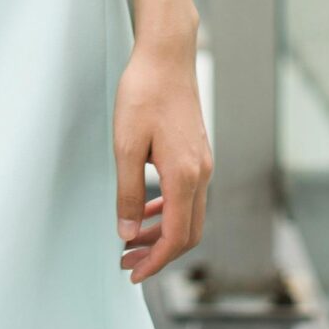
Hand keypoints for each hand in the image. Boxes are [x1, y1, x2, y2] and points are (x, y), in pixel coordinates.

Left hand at [113, 27, 210, 283]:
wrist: (167, 55)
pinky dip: (168, 210)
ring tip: (132, 241)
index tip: (132, 273)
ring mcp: (203, 163)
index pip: (177, 237)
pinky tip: (147, 209)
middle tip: (127, 263)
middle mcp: (201, 174)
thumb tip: (128, 233)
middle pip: (188, 232)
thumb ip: (129, 194)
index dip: (155, 261)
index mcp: (186, 176)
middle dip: (159, 253)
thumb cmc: (144, 93)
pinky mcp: (197, 153)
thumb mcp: (126, 146)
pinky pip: (187, 195)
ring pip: (188, 214)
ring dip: (161, 233)